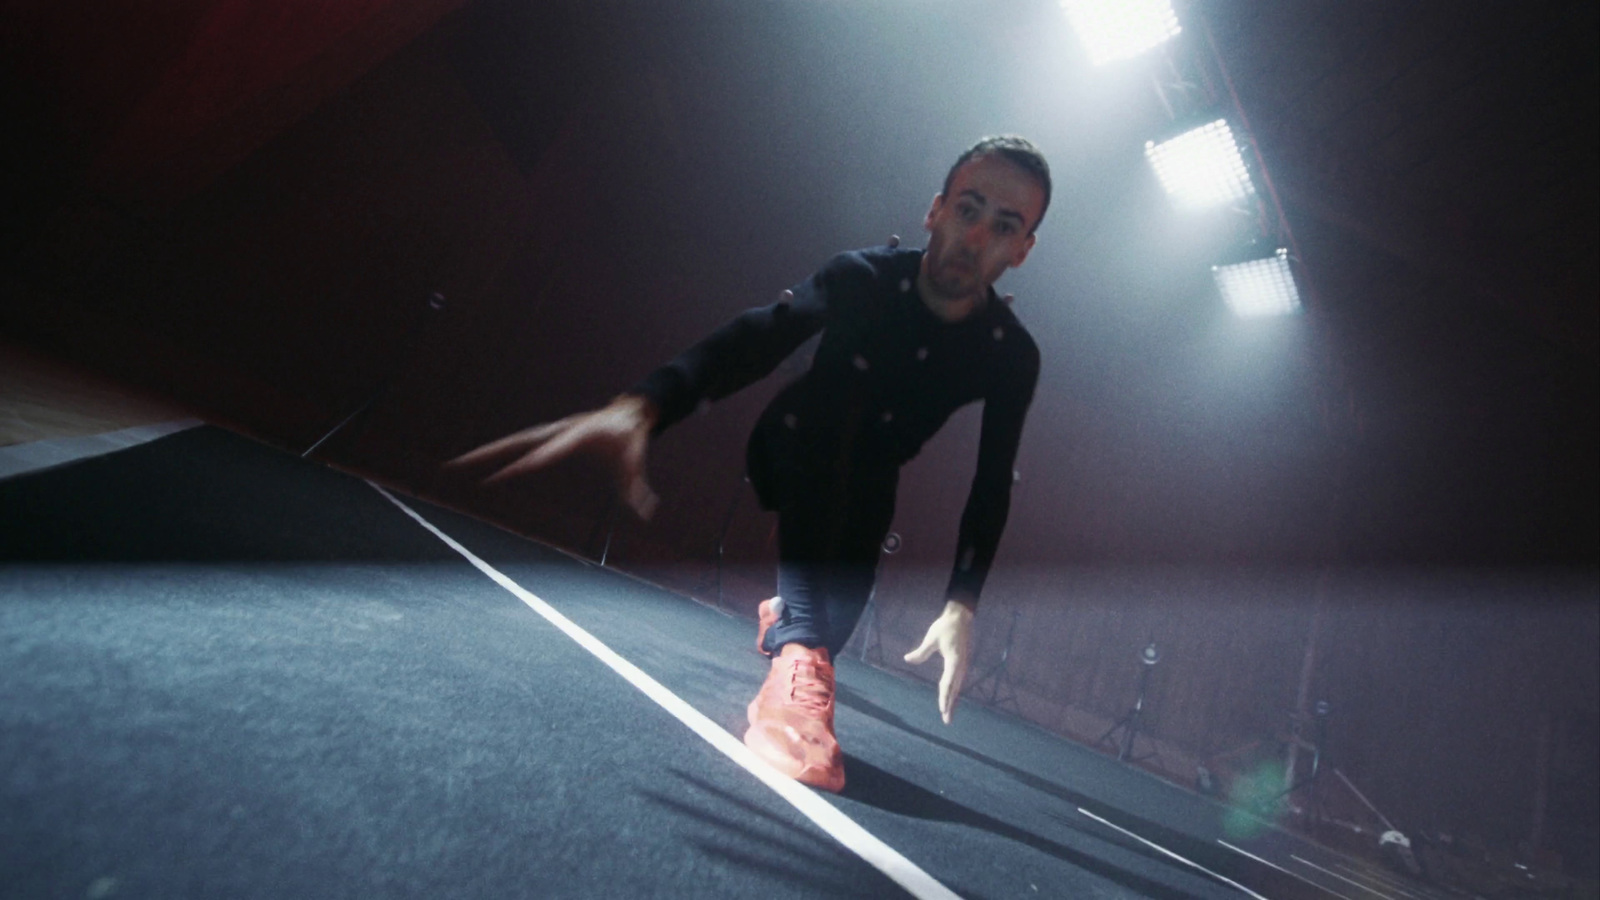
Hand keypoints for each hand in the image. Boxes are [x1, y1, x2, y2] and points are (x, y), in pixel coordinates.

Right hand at [446, 394, 660, 518]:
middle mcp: (558, 431)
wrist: (630, 411)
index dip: (523, 464)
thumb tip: (647, 511)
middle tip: (457, 465)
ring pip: (512, 441)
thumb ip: (638, 487)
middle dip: (486, 455)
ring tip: (456, 463)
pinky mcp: (547, 434)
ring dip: (484, 452)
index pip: (544, 454)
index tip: (500, 476)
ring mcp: (550, 431)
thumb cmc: (631, 438)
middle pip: (516, 443)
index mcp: (576, 436)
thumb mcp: (636, 462)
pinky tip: (477, 459)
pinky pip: (518, 443)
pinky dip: (497, 450)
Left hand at [903, 599, 974, 723]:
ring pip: (957, 687)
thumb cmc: (945, 627)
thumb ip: (921, 652)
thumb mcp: (931, 638)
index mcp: (954, 661)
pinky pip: (957, 682)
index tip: (942, 709)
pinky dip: (954, 692)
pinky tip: (951, 699)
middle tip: (947, 720)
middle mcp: (960, 666)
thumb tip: (907, 659)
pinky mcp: (961, 664)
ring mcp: (962, 666)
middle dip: (950, 705)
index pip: (948, 683)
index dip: (944, 697)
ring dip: (953, 701)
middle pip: (954, 689)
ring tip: (948, 714)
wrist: (960, 618)